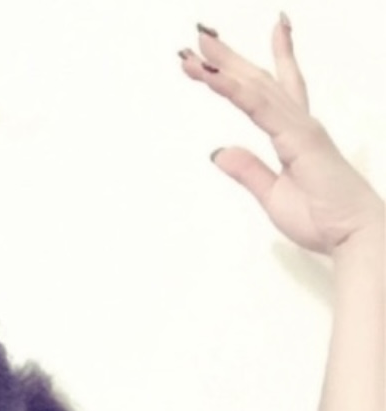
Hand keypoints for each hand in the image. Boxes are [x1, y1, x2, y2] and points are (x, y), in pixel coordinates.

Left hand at [180, 17, 383, 252]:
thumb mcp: (273, 195)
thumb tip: (220, 152)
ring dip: (224, 66)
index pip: (275, 91)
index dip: (260, 64)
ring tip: (197, 46)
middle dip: (230, 57)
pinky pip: (260, 108)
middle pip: (259, 80)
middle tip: (201, 35)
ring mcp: (300, 128)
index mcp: (296, 136)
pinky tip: (213, 77)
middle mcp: (299, 124)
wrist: (354, 234)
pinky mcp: (299, 139)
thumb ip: (248, 170)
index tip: (245, 43)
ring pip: (255, 87)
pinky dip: (235, 90)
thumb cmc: (324, 219)